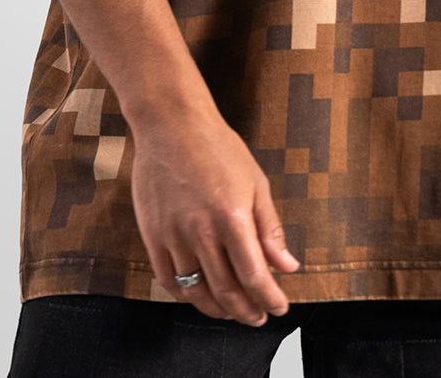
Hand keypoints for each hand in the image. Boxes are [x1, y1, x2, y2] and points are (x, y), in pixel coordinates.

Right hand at [129, 103, 300, 325]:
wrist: (171, 124)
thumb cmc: (217, 147)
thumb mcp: (255, 181)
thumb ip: (270, 228)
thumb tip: (287, 266)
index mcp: (232, 216)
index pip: (254, 276)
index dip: (269, 298)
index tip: (280, 307)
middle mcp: (201, 231)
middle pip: (226, 291)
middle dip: (247, 311)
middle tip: (259, 317)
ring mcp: (173, 235)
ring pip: (197, 292)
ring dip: (218, 309)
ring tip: (233, 311)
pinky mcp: (152, 235)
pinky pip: (169, 281)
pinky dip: (187, 297)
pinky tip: (201, 296)